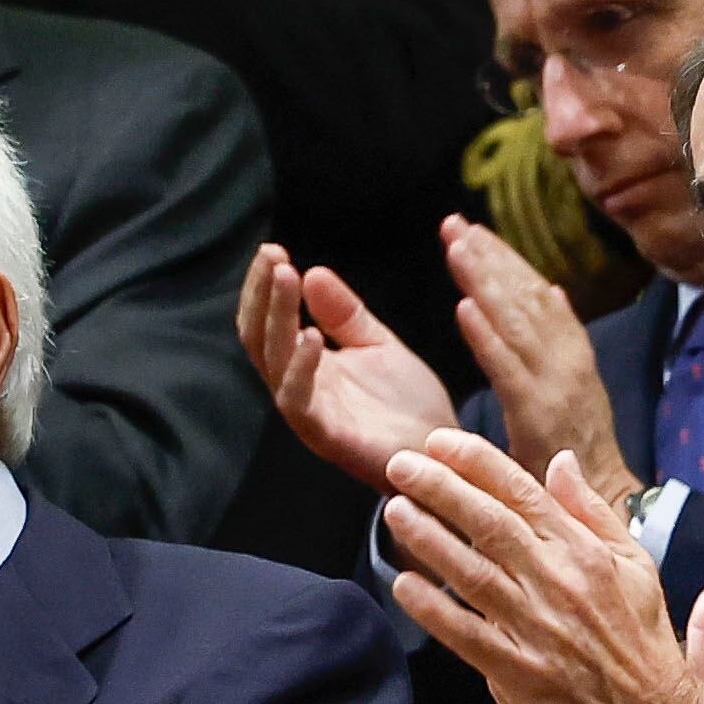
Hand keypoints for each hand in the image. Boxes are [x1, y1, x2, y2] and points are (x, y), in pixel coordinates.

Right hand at [238, 243, 458, 486]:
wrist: (444, 452)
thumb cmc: (409, 405)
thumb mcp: (377, 345)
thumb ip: (344, 314)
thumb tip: (312, 271)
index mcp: (305, 368)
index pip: (267, 323)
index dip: (265, 288)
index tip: (272, 251)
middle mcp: (299, 390)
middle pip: (260, 339)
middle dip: (262, 294)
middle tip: (272, 255)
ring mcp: (309, 415)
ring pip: (273, 364)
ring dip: (277, 318)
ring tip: (288, 277)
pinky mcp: (328, 438)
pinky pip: (300, 402)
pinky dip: (300, 367)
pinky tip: (311, 334)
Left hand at [382, 435, 703, 703]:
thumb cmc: (643, 642)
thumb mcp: (636, 563)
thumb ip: (593, 511)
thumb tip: (561, 462)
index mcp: (586, 552)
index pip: (523, 493)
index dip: (476, 463)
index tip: (439, 443)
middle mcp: (558, 583)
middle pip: (488, 524)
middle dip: (439, 488)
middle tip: (400, 465)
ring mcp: (536, 628)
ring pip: (471, 572)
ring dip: (428, 538)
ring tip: (395, 511)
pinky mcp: (519, 672)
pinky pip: (466, 634)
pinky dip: (433, 609)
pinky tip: (404, 585)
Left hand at [446, 216, 638, 506]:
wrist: (605, 501)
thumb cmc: (580, 453)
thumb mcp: (577, 388)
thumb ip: (561, 343)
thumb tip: (554, 293)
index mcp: (575, 354)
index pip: (537, 295)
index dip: (506, 261)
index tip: (474, 232)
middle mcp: (568, 361)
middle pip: (524, 299)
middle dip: (489, 258)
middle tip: (453, 224)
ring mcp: (555, 386)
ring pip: (516, 323)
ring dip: (484, 281)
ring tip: (455, 247)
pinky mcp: (537, 414)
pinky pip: (508, 369)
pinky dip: (487, 337)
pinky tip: (464, 309)